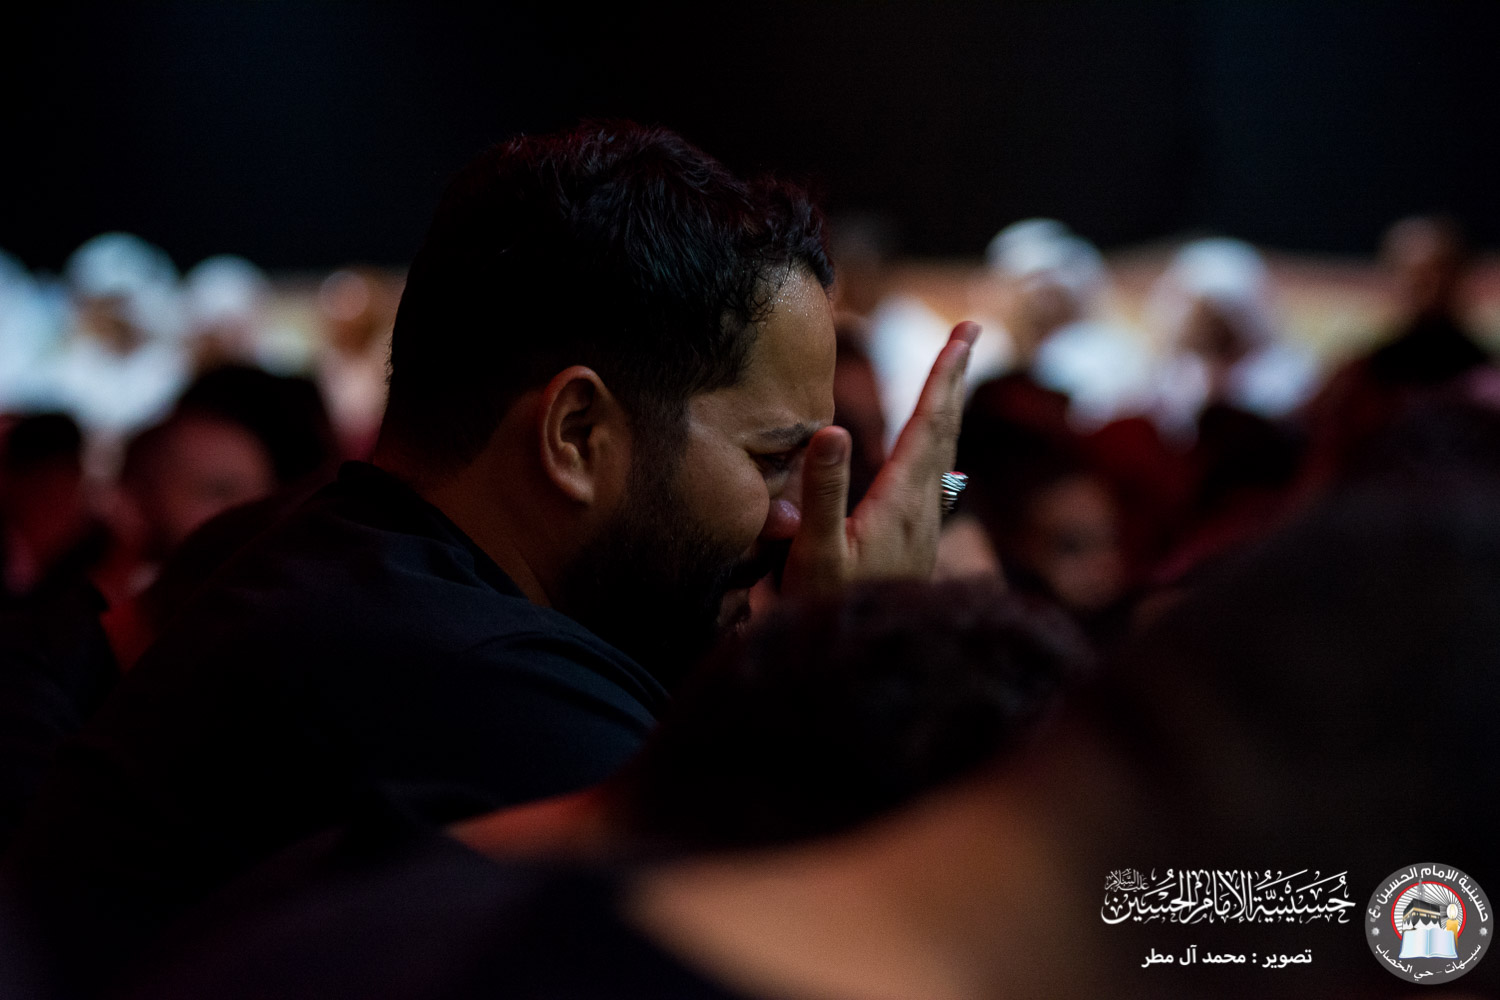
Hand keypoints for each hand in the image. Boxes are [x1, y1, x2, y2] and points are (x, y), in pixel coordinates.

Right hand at [782, 321, 979, 596]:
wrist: (862, 670)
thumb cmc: (830, 609)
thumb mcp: (814, 551)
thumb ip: (823, 490)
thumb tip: (836, 427)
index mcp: (901, 499)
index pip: (929, 423)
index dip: (944, 374)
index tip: (965, 332)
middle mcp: (921, 507)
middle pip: (945, 429)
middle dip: (953, 378)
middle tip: (968, 332)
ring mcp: (920, 525)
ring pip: (942, 453)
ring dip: (945, 409)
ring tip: (949, 378)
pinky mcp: (912, 541)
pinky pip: (930, 475)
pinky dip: (934, 442)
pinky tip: (930, 451)